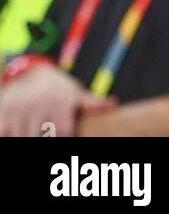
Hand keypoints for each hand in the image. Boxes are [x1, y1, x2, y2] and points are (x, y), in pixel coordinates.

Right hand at [0, 64, 116, 137]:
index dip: (65, 138)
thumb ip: (91, 103)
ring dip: (26, 137)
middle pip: (42, 137)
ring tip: (34, 132)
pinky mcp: (3, 112)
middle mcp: (39, 103)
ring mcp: (19, 109)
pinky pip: (5, 133)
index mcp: (60, 101)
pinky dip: (10, 135)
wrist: (29, 74)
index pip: (64, 133)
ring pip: (22, 137)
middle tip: (46, 133)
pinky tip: (17, 132)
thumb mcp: (75, 93)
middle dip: (44, 138)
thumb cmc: (58, 89)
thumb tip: (112, 104)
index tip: (65, 135)